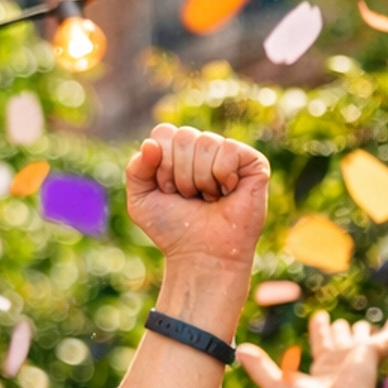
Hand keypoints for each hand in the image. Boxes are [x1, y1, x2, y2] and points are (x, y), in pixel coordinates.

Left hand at [125, 123, 269, 267]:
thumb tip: (151, 144)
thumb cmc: (173, 229)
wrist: (202, 254)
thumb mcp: (140, 201)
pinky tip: (227, 193)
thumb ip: (135, 169)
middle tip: (189, 196)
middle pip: (183, 136)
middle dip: (180, 174)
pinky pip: (228, 150)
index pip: (163, 133)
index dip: (161, 165)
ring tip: (208, 198)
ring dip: (200, 179)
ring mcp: (228, 153)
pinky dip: (222, 176)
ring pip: (206, 142)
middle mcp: (203, 148)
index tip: (168, 190)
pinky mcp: (252, 161)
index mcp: (178, 151)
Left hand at [236, 309, 387, 387]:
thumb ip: (260, 368)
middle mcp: (340, 366)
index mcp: (321, 373)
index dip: (319, 332)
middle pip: (338, 342)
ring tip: (361, 324)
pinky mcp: (372, 354)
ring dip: (360, 332)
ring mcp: (357, 360)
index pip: (320, 347)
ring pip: (359, 339)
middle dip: (335, 332)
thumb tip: (238, 349)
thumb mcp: (277, 387)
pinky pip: (387, 338)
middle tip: (330, 320)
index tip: (319, 318)